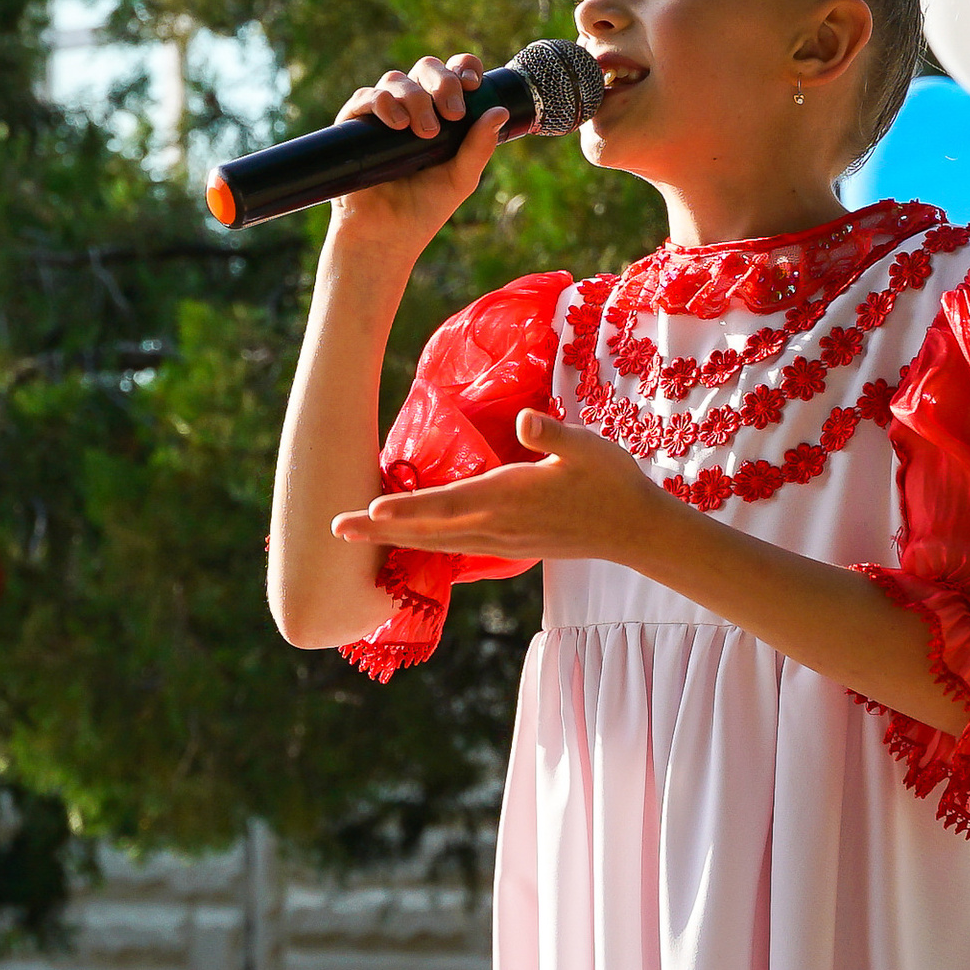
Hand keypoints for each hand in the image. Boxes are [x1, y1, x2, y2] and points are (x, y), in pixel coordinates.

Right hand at [324, 52, 511, 262]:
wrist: (386, 237)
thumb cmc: (423, 209)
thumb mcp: (460, 178)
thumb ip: (479, 147)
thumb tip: (499, 111)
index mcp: (439, 113)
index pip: (452, 73)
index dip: (462, 67)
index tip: (473, 84)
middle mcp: (411, 107)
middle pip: (426, 68)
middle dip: (443, 82)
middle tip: (453, 114)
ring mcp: (381, 115)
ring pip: (396, 80)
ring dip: (415, 98)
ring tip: (424, 132)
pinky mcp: (353, 126)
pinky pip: (365, 98)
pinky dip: (382, 102)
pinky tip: (397, 123)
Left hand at [332, 410, 666, 570]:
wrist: (634, 529)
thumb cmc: (611, 480)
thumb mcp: (587, 447)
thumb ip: (553, 434)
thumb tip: (527, 420)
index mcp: (508, 496)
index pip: (446, 503)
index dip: (406, 506)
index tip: (370, 508)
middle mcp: (496, 524)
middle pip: (426, 530)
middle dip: (380, 529)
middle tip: (335, 529)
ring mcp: (500, 539)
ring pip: (436, 543)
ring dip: (394, 538)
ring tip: (359, 534)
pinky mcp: (508, 546)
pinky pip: (455, 549)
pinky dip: (424, 546)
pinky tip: (409, 542)